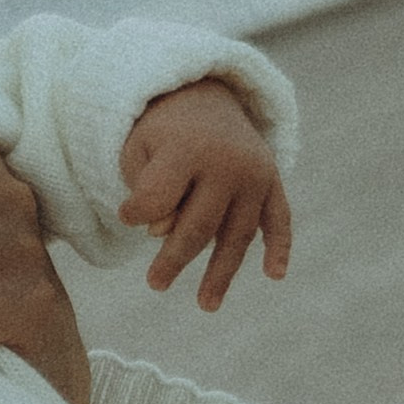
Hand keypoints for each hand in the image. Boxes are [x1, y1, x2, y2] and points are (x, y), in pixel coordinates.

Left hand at [117, 77, 291, 310]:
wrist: (204, 97)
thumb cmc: (161, 133)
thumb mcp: (138, 151)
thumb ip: (146, 191)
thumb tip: (163, 233)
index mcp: (186, 149)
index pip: (158, 198)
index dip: (135, 212)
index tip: (123, 216)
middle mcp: (227, 163)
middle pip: (199, 225)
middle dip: (174, 259)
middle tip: (155, 284)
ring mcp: (255, 173)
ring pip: (238, 233)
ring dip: (222, 272)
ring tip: (206, 306)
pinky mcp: (273, 181)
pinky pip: (280, 218)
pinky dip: (280, 246)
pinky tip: (275, 275)